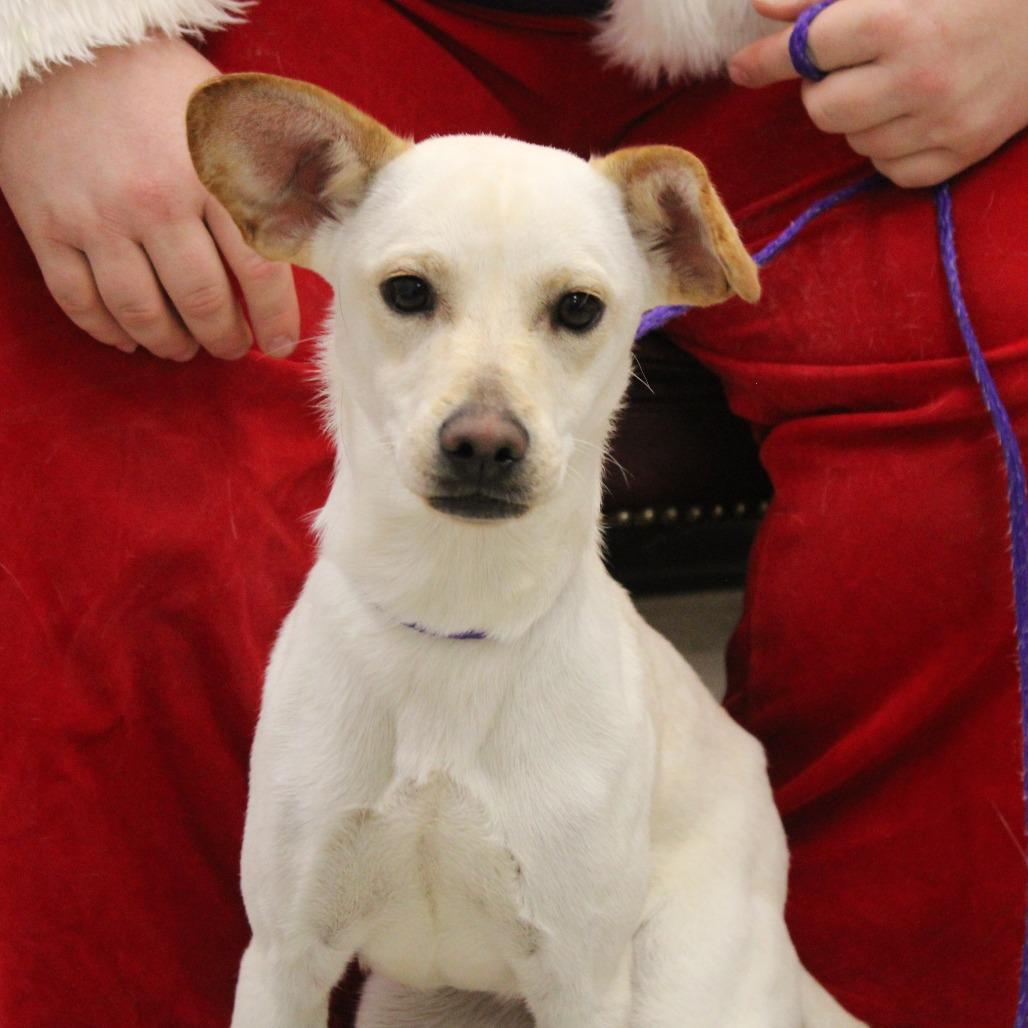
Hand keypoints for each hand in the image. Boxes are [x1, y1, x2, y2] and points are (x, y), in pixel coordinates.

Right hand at [0, 36, 299, 359]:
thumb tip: (318, 232)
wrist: (61, 47)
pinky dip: (108, 331)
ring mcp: (96, 218)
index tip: (279, 343)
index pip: (258, 270)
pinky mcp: (45, 225)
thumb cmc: (161, 86)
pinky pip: (79, 301)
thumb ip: (271, 174)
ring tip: (186, 349)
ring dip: (171, 344)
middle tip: (233, 347)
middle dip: (225, 339)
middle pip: (202, 303)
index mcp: (209, 175)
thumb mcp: (229, 116)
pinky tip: (130, 338)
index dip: (274, 318)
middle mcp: (154, 202)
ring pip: (142, 313)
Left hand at [728, 0, 1027, 186]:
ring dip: (858, 117)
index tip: (743, 67)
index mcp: (901, 21)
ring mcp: (943, 123)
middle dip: (822, 88)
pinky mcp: (961, 154)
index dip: (773, 56)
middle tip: (850, 65)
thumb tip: (762, 6)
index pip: (809, 50)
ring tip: (894, 83)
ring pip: (853, 143)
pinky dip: (889, 147)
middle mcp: (919, 79)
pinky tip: (914, 114)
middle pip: (821, 109)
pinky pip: (889, 170)